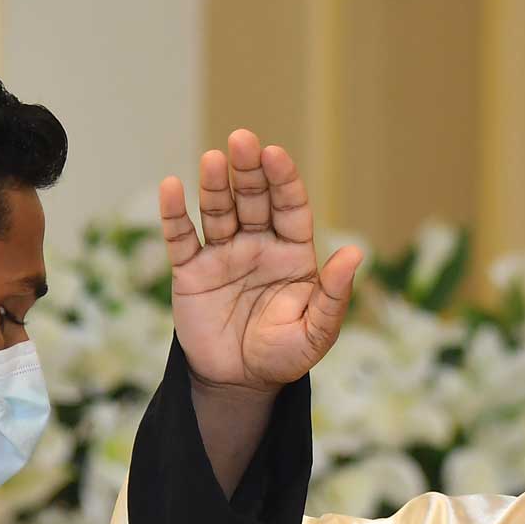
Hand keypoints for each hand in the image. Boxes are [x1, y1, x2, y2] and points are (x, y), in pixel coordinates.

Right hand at [158, 130, 361, 397]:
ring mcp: (223, 255)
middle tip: (243, 140)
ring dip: (214, 185)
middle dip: (249, 170)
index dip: (283, 180)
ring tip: (213, 159)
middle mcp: (258, 246)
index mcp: (293, 254)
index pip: (290, 207)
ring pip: (217, 211)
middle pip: (253, 199)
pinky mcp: (191, 272)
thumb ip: (335, 295)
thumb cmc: (284, 356)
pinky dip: (174, 214)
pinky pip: (181, 238)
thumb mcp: (316, 332)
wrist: (241, 383)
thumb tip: (353, 253)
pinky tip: (171, 187)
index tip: (276, 155)